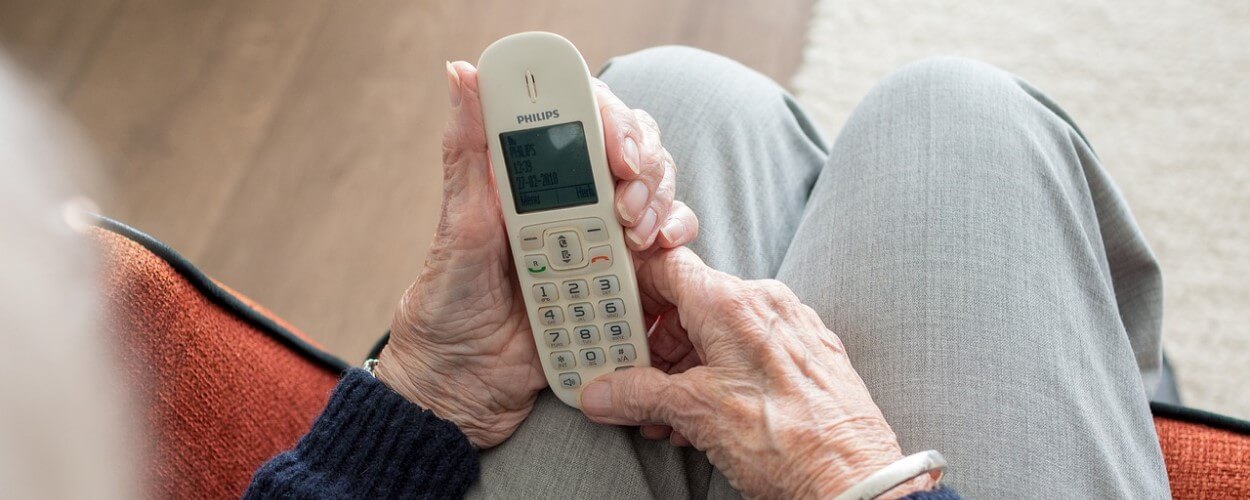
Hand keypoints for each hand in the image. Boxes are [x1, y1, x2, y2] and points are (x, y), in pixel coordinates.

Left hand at [374, 61, 698, 447]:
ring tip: (637, 236)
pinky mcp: (623, 279)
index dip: (611, 119)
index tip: (617, 151)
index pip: (583, 117)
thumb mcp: (457, 227)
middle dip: (643, 165)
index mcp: (530, 179)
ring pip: (657, 193)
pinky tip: (657, 254)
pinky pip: (665, 250)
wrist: (462, 388)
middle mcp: (570, 200)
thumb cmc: (447, 308)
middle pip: (632, 150)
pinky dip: (674, 244)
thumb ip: (468, 152)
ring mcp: (600, 238)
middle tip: (627, 204)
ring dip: (660, 203)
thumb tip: (460, 73)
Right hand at [577, 248, 934, 497]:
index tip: (610, 313)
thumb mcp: (694, 414)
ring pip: (719, 334)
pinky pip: (750, 354)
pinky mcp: (809, 358)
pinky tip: (702, 419)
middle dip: (654, 346)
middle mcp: (765, 304)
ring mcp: (791, 330)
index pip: (667, 266)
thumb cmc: (786, 441)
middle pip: (690, 304)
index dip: (632, 288)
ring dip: (683, 371)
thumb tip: (603, 393)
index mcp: (732, 302)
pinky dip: (719, 378)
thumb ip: (639, 395)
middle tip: (628, 378)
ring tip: (663, 414)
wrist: (854, 481)